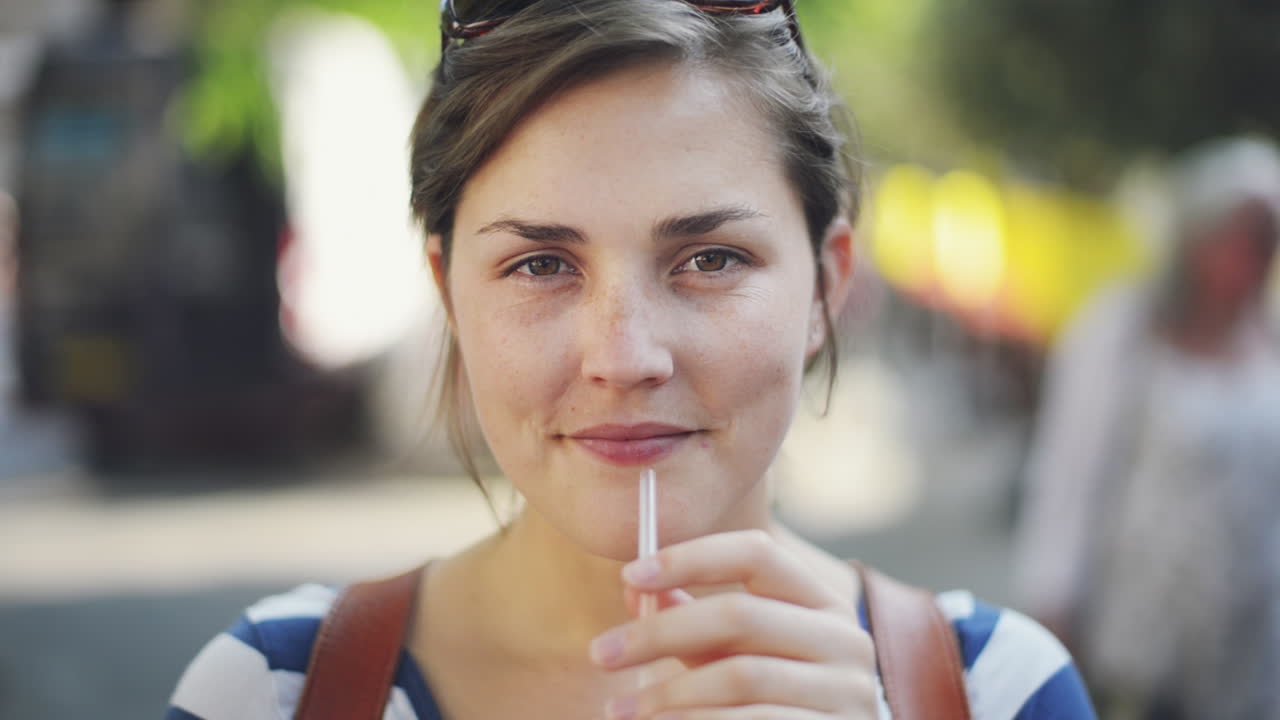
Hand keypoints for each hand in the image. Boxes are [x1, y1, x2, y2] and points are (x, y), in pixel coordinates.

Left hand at [589, 530, 877, 719]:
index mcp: (821, 603)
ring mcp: (847, 694)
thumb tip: (633, 588)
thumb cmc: (774, 705)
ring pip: (740, 676)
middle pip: (740, 614)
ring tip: (621, 710)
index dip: (690, 557)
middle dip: (660, 633)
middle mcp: (845, 640)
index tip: (629, 576)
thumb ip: (693, 621)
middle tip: (601, 654)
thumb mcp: (736, 657)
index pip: (757, 553)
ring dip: (668, 693)